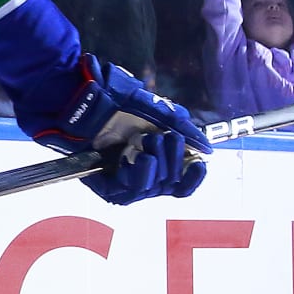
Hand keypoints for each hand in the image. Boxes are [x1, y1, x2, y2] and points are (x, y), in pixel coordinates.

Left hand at [26, 55, 210, 205]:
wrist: (86, 100)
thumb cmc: (118, 101)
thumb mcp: (160, 111)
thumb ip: (185, 131)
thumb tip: (206, 149)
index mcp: (156, 156)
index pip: (181, 180)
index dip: (193, 177)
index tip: (200, 163)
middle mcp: (141, 170)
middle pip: (169, 187)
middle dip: (175, 162)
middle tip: (168, 139)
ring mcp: (123, 179)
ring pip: (151, 190)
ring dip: (157, 166)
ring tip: (148, 142)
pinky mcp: (105, 186)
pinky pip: (129, 193)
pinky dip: (139, 175)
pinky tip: (141, 158)